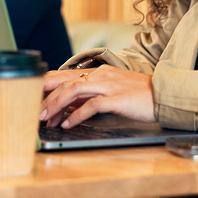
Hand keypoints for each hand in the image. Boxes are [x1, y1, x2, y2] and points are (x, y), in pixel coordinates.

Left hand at [39, 65, 155, 127]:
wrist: (164, 94)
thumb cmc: (139, 95)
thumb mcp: (112, 90)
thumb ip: (91, 95)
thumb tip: (69, 107)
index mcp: (99, 73)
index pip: (66, 75)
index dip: (47, 85)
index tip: (33, 97)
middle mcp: (101, 76)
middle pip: (65, 82)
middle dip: (46, 97)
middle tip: (34, 112)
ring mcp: (109, 86)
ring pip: (73, 91)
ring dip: (56, 105)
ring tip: (46, 118)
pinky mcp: (117, 99)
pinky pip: (91, 106)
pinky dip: (77, 115)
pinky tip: (69, 124)